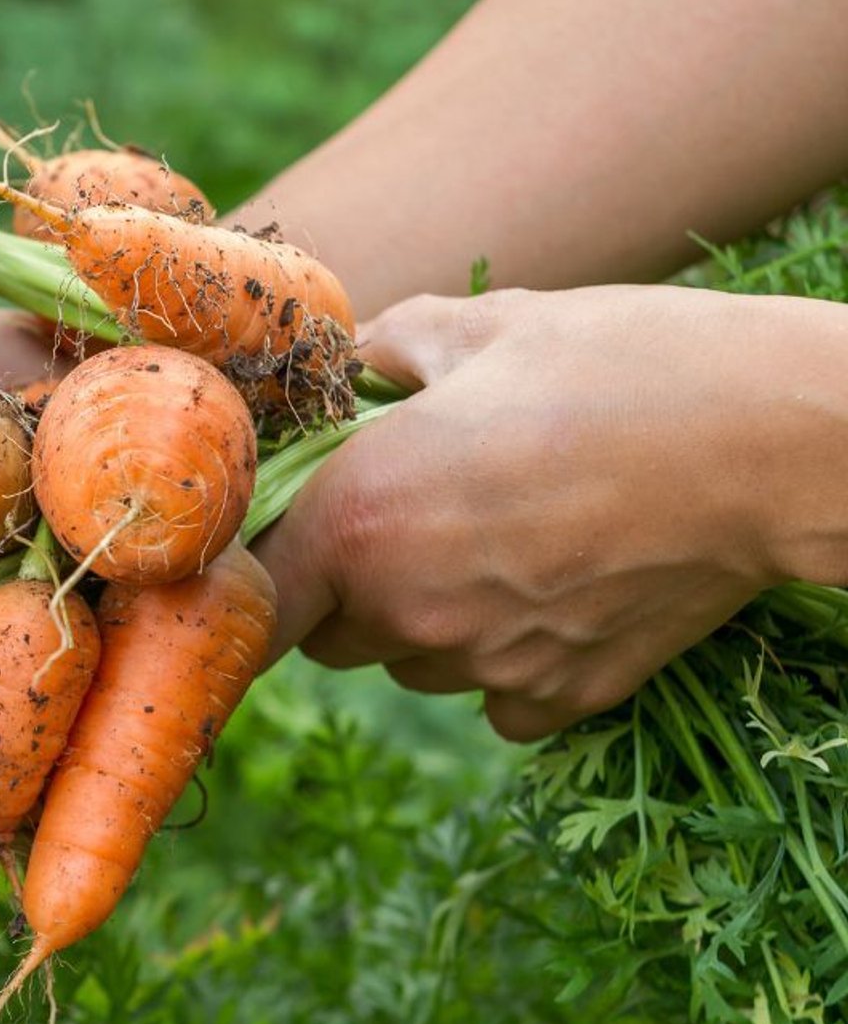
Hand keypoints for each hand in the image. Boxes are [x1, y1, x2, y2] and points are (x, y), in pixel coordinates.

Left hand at [253, 285, 847, 739]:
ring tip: (493, 541)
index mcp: (359, 518)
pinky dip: (503, 660)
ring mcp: (484, 664)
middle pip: (321, 631)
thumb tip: (341, 365)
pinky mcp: (559, 698)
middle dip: (339, 584)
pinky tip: (550, 589)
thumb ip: (383, 351)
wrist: (775, 444)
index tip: (278, 535)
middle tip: (401, 516)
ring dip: (420, 621)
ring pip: (406, 662)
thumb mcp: (481, 325)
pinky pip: (493, 697)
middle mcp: (405, 609)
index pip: (249, 585)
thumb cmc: (622, 365)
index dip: (251, 562)